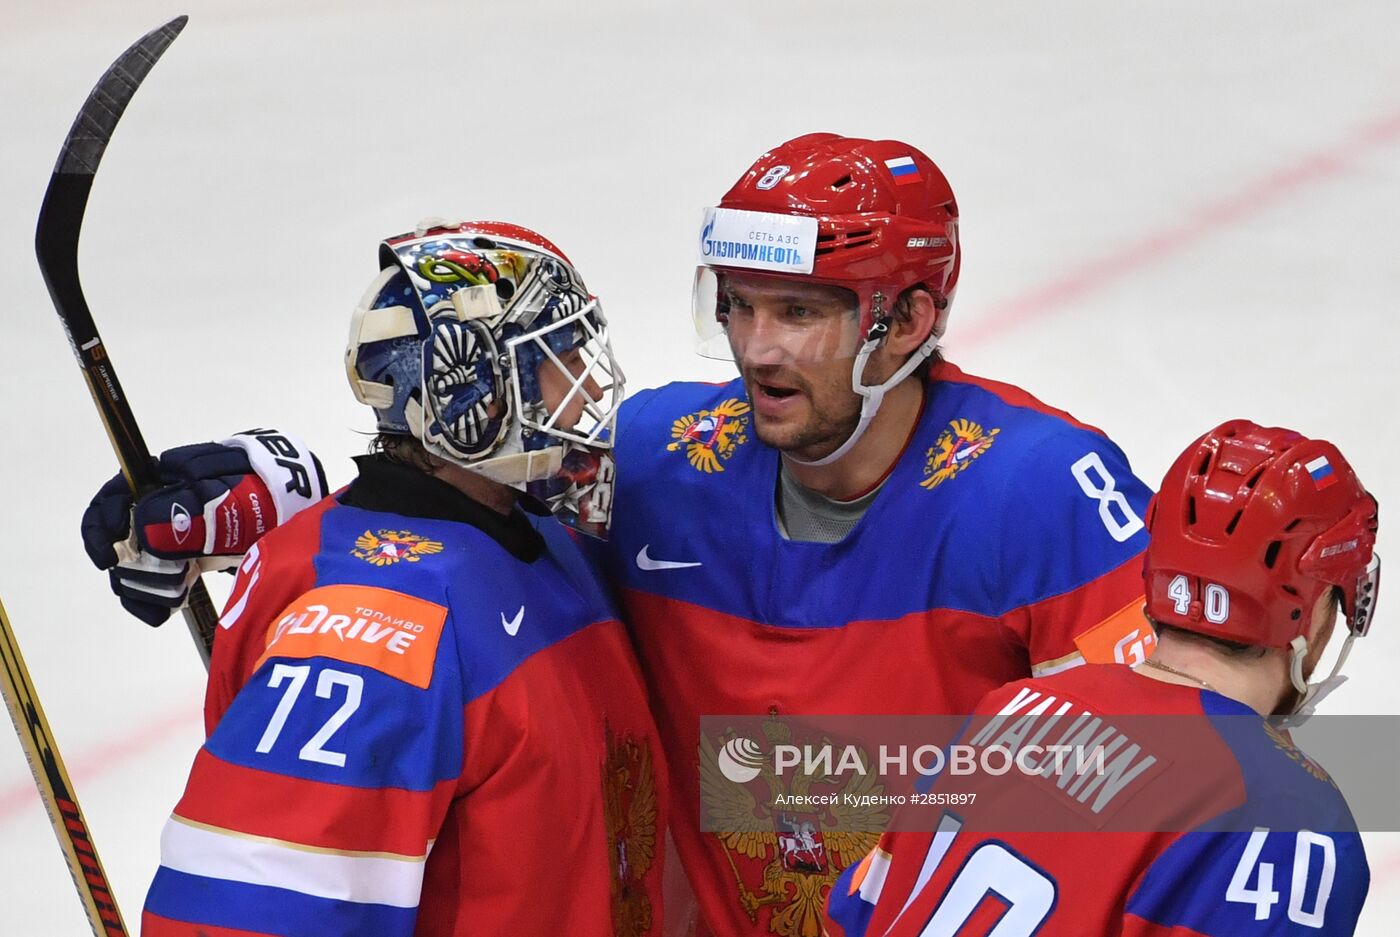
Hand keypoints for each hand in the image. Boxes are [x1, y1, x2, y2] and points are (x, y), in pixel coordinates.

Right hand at [80, 429, 326, 625]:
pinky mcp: (187, 556)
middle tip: (155, 585)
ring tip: (168, 600)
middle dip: (129, 566)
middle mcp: (162, 505)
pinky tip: (161, 612)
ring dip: (143, 585)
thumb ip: (186, 509)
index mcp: (165, 479)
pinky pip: (158, 577)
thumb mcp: (227, 497)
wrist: (302, 505)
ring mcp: (173, 531)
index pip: (116, 497)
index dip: (102, 526)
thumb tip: (144, 527)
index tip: (106, 557)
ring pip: (136, 562)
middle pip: (121, 536)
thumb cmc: (264, 492)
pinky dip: (154, 597)